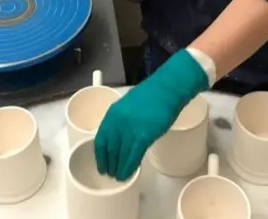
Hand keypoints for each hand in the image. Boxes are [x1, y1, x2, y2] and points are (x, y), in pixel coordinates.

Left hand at [94, 50, 208, 180]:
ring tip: (119, 177)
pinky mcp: (144, 136)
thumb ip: (120, 121)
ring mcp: (131, 130)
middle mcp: (118, 122)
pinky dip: (130, 167)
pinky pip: (134, 156)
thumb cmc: (151, 95)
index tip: (101, 164)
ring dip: (119, 169)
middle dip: (110, 164)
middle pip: (110, 150)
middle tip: (110, 173)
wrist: (167, 89)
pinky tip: (128, 173)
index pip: (100, 140)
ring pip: (121, 155)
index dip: (100, 156)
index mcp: (112, 114)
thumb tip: (119, 137)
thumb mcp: (127, 106)